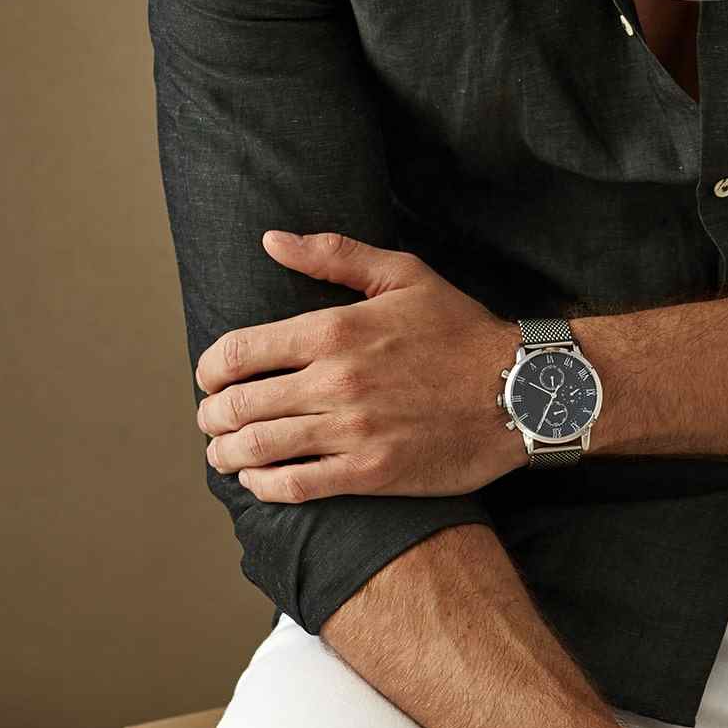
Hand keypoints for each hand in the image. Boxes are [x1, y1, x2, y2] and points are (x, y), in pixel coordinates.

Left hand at [192, 232, 527, 502]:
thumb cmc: (461, 331)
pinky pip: (294, 487)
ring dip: (225, 453)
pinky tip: (257, 480)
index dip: (210, 368)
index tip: (209, 376)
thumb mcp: (404, 275)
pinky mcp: (369, 474)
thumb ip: (334, 255)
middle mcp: (335, 380)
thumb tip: (272, 240)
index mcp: (336, 329)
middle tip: (210, 418)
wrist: (518, 390)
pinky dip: (262, 486)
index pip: (239, 351)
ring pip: (257, 449)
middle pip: (238, 404)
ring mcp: (351, 431)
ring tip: (222, 452)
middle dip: (211, 414)